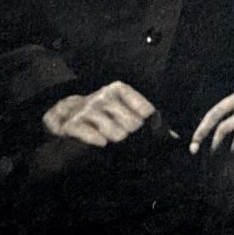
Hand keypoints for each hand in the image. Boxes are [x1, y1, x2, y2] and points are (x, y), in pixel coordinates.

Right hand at [42, 81, 156, 146]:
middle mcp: (104, 96)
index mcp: (118, 90)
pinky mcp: (73, 124)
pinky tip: (101, 144)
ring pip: (116, 133)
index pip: (145, 110)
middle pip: (133, 125)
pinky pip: (94, 137)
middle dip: (134, 138)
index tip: (148, 135)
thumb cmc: (97, 114)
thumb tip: (172, 136)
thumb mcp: (119, 109)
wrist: (61, 115)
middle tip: (129, 143)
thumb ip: (145, 119)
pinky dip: (100, 142)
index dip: (150, 126)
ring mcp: (88, 110)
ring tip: (114, 143)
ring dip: (118, 142)